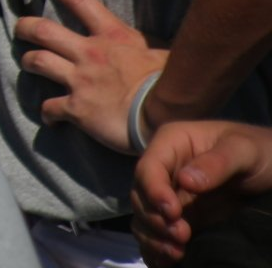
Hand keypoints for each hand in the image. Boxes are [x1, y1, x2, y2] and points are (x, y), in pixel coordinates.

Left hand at [14, 0, 166, 153]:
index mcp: (111, 35)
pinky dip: (47, 112)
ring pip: (39, 61)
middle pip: (43, 31)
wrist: (165, 118)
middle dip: (25, 27)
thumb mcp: (159, 52)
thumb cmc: (168, 83)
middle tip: (19, 28)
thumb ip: (146, 45)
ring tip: (27, 62)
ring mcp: (79, 80)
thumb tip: (153, 43)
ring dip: (28, 61)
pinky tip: (49, 117)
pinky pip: (50, 107)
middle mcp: (88, 53)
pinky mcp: (76, 109)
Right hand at [132, 121, 271, 264]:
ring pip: (144, 215)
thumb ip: (216, 163)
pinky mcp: (181, 216)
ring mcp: (172, 193)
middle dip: (155, 219)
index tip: (172, 213)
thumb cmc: (256, 150)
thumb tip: (185, 181)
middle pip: (141, 195)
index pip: (149, 168)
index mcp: (172, 144)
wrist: (269, 167)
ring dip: (153, 236)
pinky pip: (156, 231)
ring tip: (177, 253)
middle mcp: (165, 168)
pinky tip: (168, 261)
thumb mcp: (242, 150)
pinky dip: (155, 247)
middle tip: (182, 236)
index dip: (153, 191)